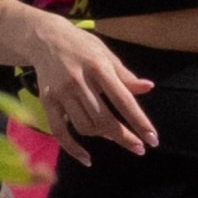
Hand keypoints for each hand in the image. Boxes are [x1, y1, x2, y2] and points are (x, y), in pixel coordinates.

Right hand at [29, 14, 158, 162]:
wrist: (45, 38)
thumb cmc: (82, 47)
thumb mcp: (106, 54)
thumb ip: (126, 75)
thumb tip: (148, 87)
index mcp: (99, 67)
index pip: (124, 100)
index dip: (139, 122)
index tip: (152, 139)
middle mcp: (79, 81)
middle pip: (105, 119)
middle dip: (124, 137)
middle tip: (140, 149)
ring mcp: (61, 92)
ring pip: (85, 126)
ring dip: (103, 136)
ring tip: (113, 135)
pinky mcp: (47, 101)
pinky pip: (60, 131)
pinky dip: (73, 148)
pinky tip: (87, 158)